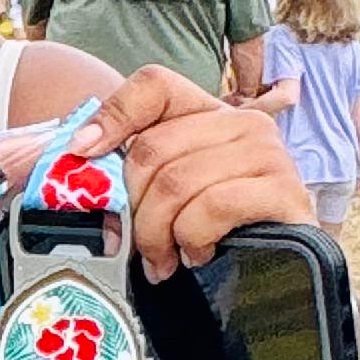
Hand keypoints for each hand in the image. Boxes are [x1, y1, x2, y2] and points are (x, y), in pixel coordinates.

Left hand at [89, 62, 312, 278]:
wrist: (279, 275)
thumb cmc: (214, 234)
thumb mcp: (166, 194)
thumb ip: (127, 171)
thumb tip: (74, 153)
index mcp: (208, 114)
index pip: (154, 85)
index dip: (112, 114)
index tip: (82, 152)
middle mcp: (243, 123)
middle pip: (153, 147)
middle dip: (133, 207)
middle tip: (136, 244)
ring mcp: (269, 153)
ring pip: (177, 182)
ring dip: (158, 234)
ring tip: (166, 259)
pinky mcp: (285, 191)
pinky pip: (214, 206)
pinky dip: (193, 237)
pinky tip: (198, 254)